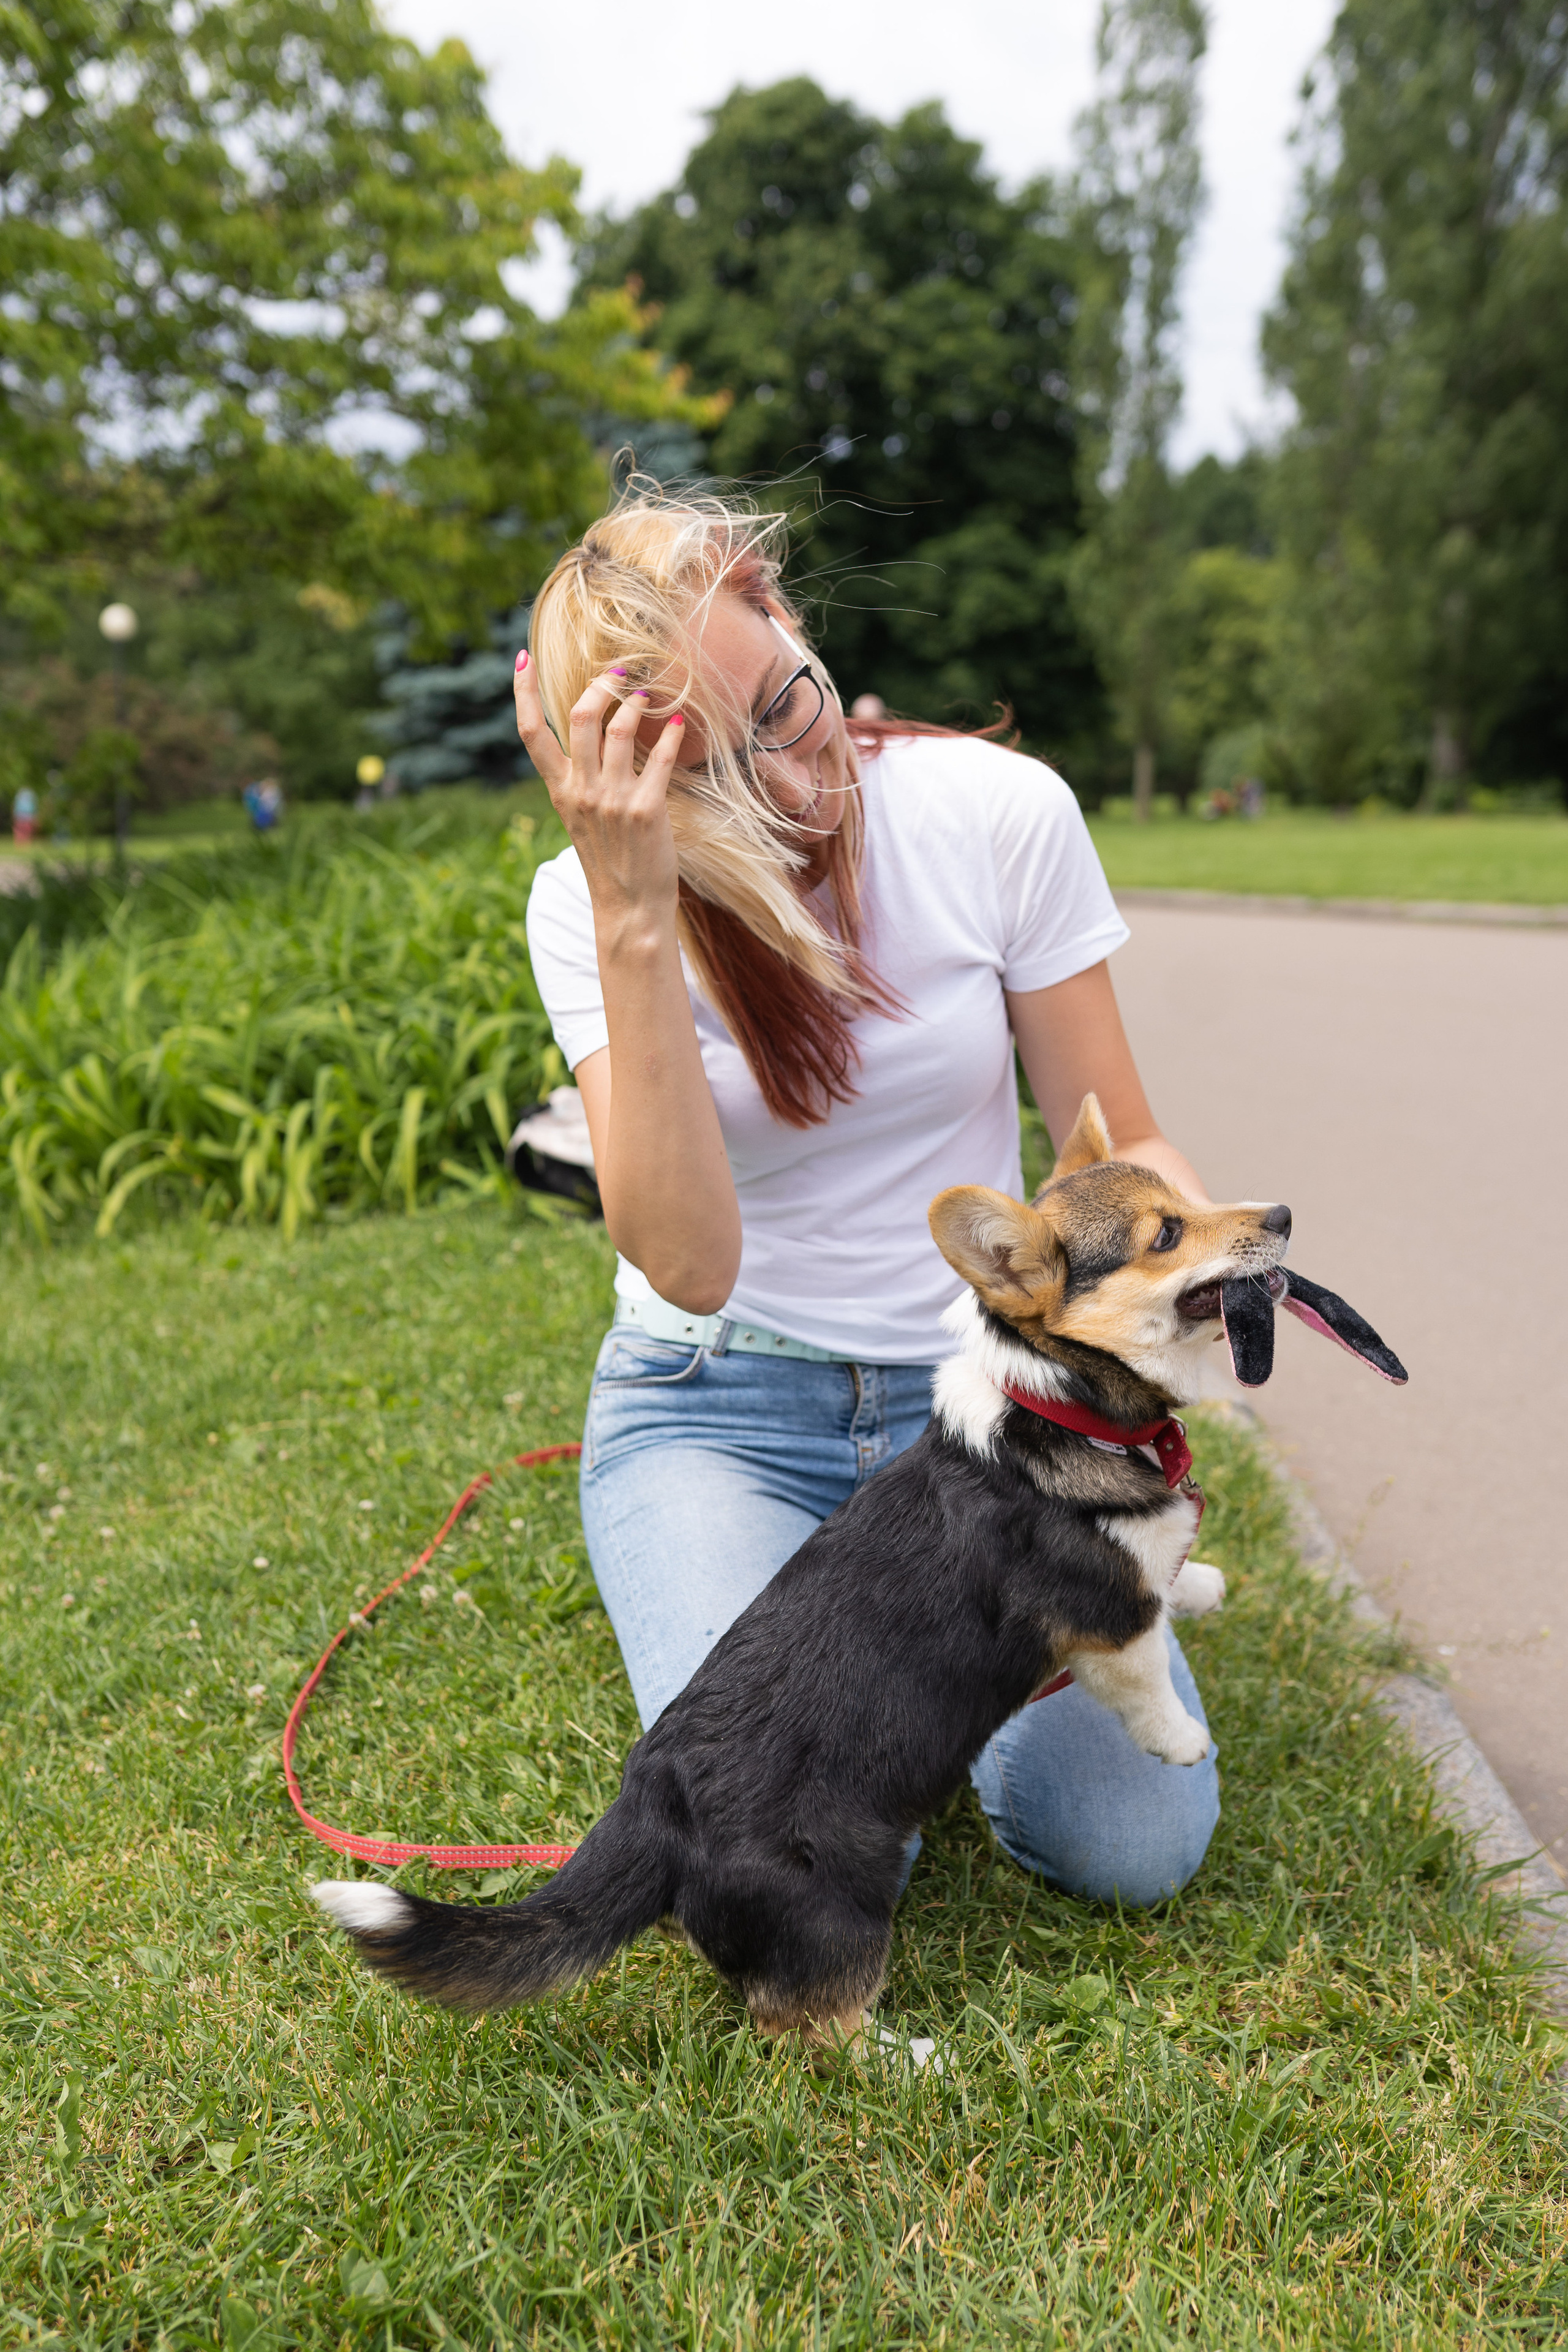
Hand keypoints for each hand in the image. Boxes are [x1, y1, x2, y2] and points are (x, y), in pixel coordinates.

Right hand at [514, 653, 686, 933]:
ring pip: (619, 729)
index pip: (531, 733)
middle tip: (620, 673)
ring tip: (649, 695)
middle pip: (581, 717)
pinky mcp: (646, 810)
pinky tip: (678, 726)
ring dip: (637, 703)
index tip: (521, 657)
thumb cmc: (610, 861)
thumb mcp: (581, 819)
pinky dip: (670, 736)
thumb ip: (580, 781)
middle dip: (601, 685)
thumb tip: (591, 738)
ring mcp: (613, 800)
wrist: (630, 908)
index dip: (523, 692)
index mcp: (560, 790)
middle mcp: (582, 791)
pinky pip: (658, 759)